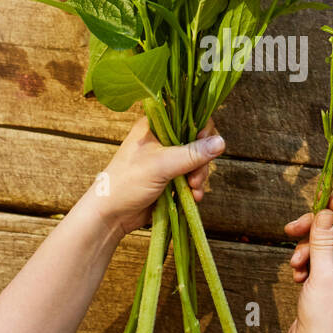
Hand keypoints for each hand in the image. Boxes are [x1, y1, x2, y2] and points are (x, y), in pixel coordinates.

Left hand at [88, 117, 223, 237]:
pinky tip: (192, 197)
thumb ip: (191, 154)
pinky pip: (192, 177)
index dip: (202, 130)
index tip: (204, 146)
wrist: (111, 215)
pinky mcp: (170, 178)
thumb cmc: (127, 182)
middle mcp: (162, 139)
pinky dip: (195, 187)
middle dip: (201, 161)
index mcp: (155, 126)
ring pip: (197, 161)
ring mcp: (166, 159)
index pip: (188, 117)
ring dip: (199, 177)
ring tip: (192, 190)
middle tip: (195, 177)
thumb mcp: (161, 165)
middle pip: (197, 141)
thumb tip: (221, 142)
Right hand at [283, 196, 332, 332]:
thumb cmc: (326, 320)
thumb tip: (325, 213)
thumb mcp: (322, 275)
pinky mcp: (327, 281)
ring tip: (296, 265)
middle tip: (293, 229)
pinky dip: (304, 263)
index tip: (326, 202)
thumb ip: (323, 241)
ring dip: (306, 250)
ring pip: (324, 245)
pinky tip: (296, 276)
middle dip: (315, 231)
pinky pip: (316, 259)